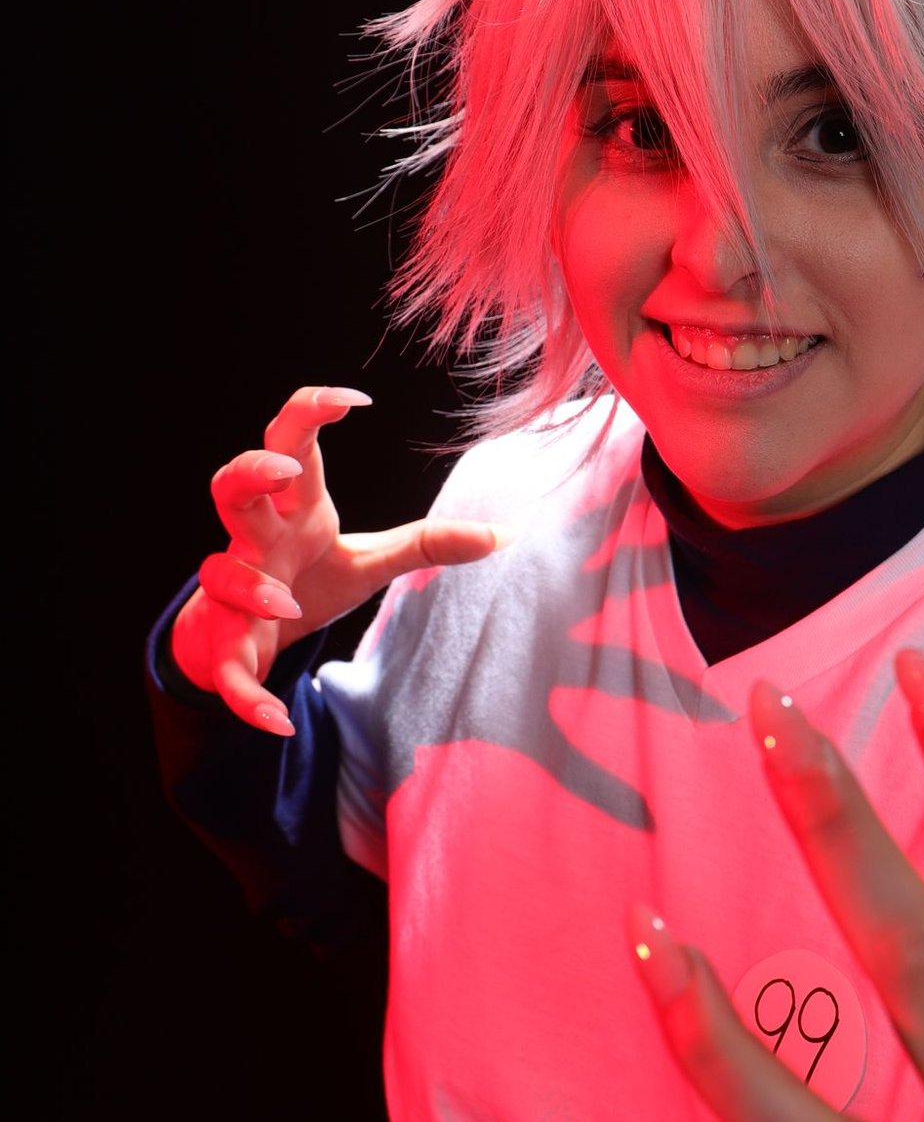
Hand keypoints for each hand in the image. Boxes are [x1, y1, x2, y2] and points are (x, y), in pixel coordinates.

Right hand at [170, 384, 502, 733]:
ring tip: (289, 606)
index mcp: (292, 511)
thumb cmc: (303, 579)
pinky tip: (280, 722)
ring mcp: (233, 592)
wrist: (240, 638)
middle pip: (229, 486)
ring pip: (219, 572)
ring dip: (249, 588)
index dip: (309, 411)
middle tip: (286, 472)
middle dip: (250, 472)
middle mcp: (255, 541)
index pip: (288, 444)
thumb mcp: (369, 560)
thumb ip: (427, 543)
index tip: (354, 398)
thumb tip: (507, 532)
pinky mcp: (225, 647)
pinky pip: (227, 669)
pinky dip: (249, 697)